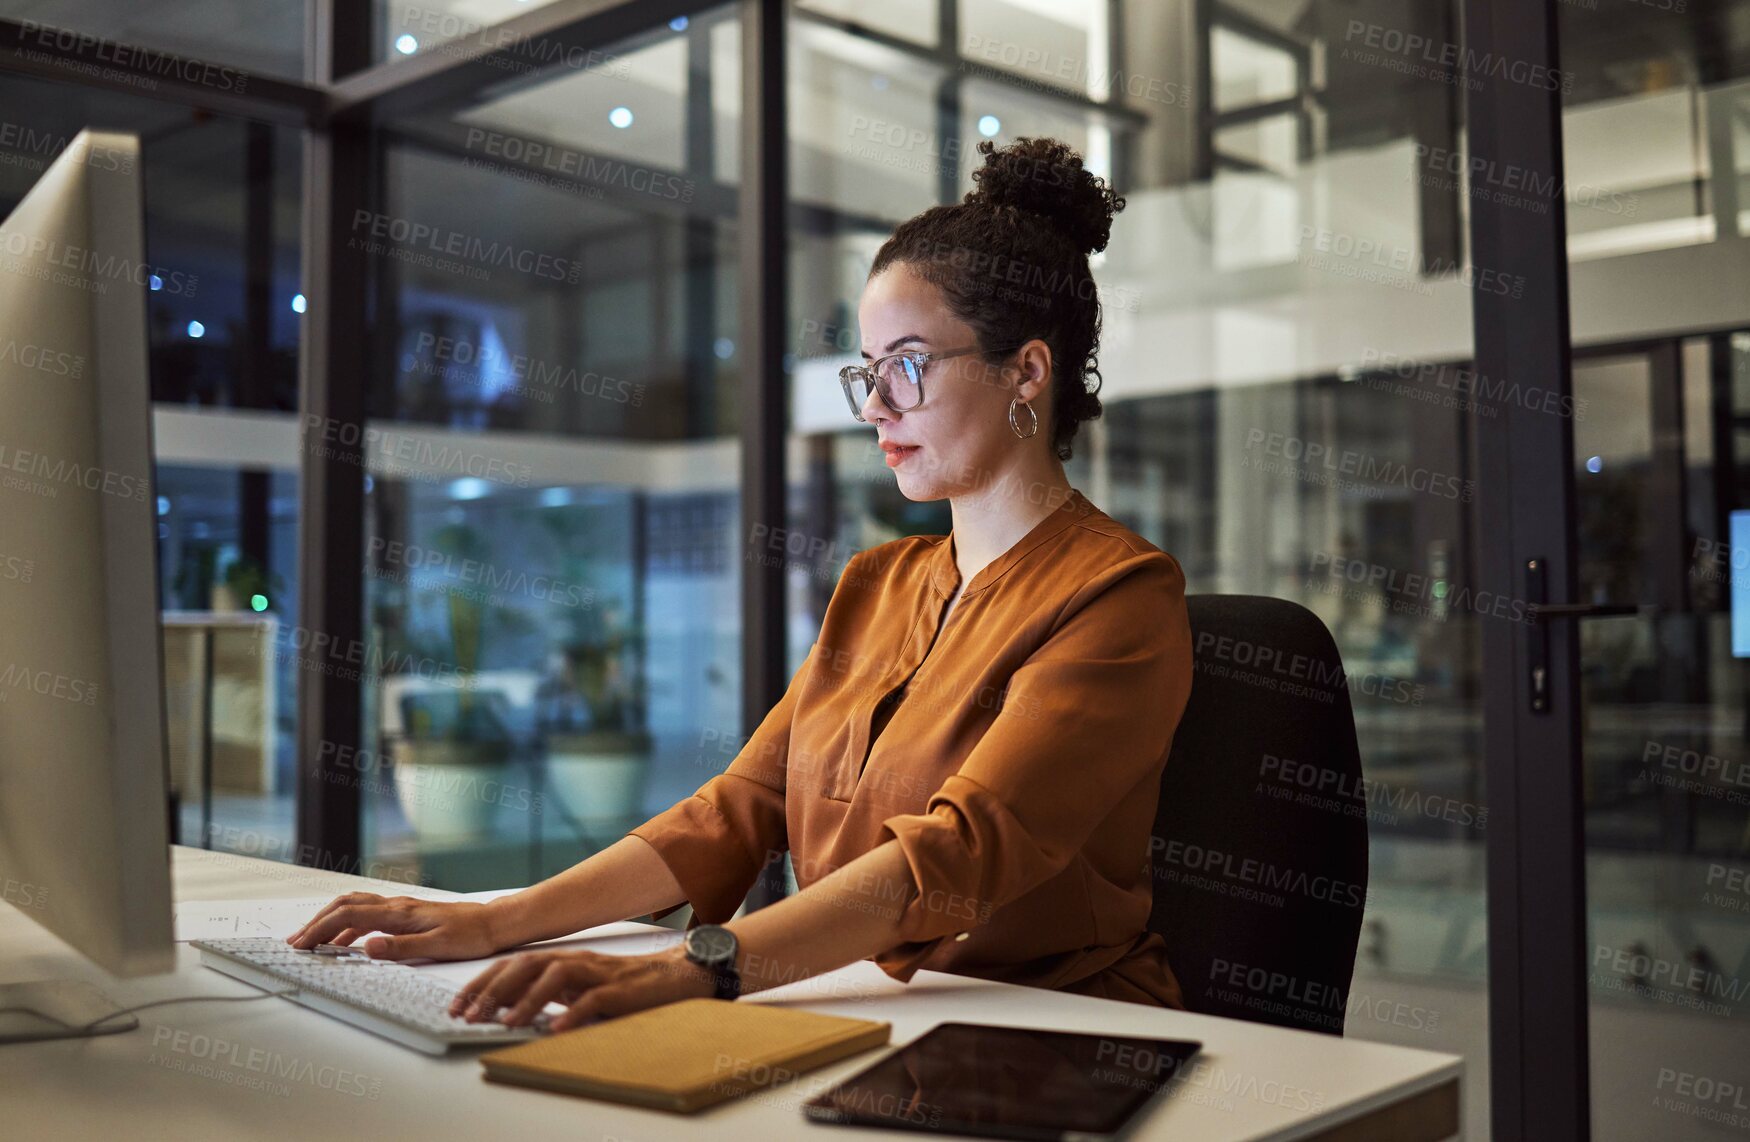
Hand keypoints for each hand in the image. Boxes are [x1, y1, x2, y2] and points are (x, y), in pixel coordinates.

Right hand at [287, 893, 502, 960]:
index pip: (347, 917)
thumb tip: (367, 948)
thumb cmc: (470, 936)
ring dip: (329, 921)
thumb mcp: (437, 946)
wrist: (493, 923)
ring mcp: (400, 908)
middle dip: (316, 922)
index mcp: (398, 914)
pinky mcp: (406, 914)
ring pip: (354, 907)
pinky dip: (348, 925)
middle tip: (296, 942)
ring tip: (312, 941)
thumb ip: (400, 948)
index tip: (301, 945)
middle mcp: (396, 906)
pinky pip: (368, 914)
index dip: (320, 930)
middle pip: (344, 906)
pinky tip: (345, 943)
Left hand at [451, 946, 714, 1030]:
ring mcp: (597, 974)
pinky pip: (593, 1000)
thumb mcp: (578, 989)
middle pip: (527, 965)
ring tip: (507, 1021)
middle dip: (495, 989)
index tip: (458, 1006)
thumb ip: (547, 994)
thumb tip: (506, 1010)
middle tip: (472, 1015)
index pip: (513, 965)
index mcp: (560, 961)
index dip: (482, 983)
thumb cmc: (622, 986)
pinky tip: (556, 1029)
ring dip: (528, 999)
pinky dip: (573, 1013)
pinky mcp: (619, 990)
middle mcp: (574, 961)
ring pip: (556, 977)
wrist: (672, 976)